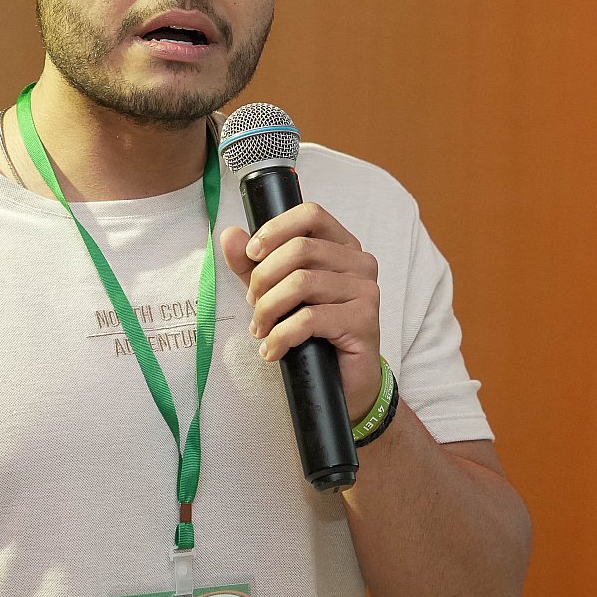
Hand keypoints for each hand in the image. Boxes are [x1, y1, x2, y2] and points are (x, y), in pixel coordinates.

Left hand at [218, 202, 382, 416]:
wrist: (342, 382)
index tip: (251, 254)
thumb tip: (230, 235)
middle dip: (264, 278)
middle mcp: (359, 262)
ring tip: (260, 330)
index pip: (310, 214)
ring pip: (302, 283)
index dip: (275, 229)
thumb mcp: (276, 292)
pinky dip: (281, 336)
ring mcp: (365, 290)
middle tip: (252, 305)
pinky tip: (272, 350)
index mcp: (342, 245)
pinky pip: (310, 319)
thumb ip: (253, 264)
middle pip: (300, 249)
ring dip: (268, 310)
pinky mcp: (364, 320)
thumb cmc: (313, 333)